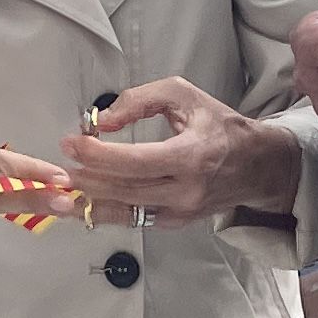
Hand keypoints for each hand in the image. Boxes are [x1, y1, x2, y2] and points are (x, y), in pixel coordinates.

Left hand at [61, 77, 293, 222]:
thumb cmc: (219, 125)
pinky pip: (134, 219)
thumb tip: (102, 121)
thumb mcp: (184, 95)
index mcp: (193, 155)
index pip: (136, 161)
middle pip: (125, 189)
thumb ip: (140, 100)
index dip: (98, 154)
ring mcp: (181, 211)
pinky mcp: (175, 223)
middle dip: (86, 177)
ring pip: (125, 210)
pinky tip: (84, 202)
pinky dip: (106, 211)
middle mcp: (187, 189)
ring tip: (63, 186)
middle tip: (59, 164)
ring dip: (89, 199)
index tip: (71, 142)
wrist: (258, 166)